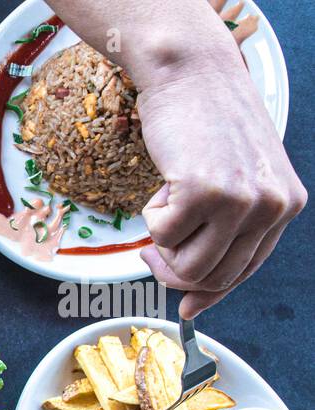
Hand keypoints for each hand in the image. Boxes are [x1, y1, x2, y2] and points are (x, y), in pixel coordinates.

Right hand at [135, 47, 305, 317]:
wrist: (193, 73)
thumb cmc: (208, 122)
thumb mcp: (237, 177)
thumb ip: (229, 227)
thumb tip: (193, 297)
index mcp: (286, 204)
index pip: (246, 271)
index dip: (210, 293)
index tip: (186, 308)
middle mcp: (271, 205)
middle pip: (212, 277)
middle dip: (173, 273)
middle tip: (151, 253)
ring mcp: (240, 199)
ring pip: (187, 266)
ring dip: (162, 246)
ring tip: (162, 210)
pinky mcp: (204, 191)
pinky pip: (162, 235)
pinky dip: (151, 216)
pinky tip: (164, 184)